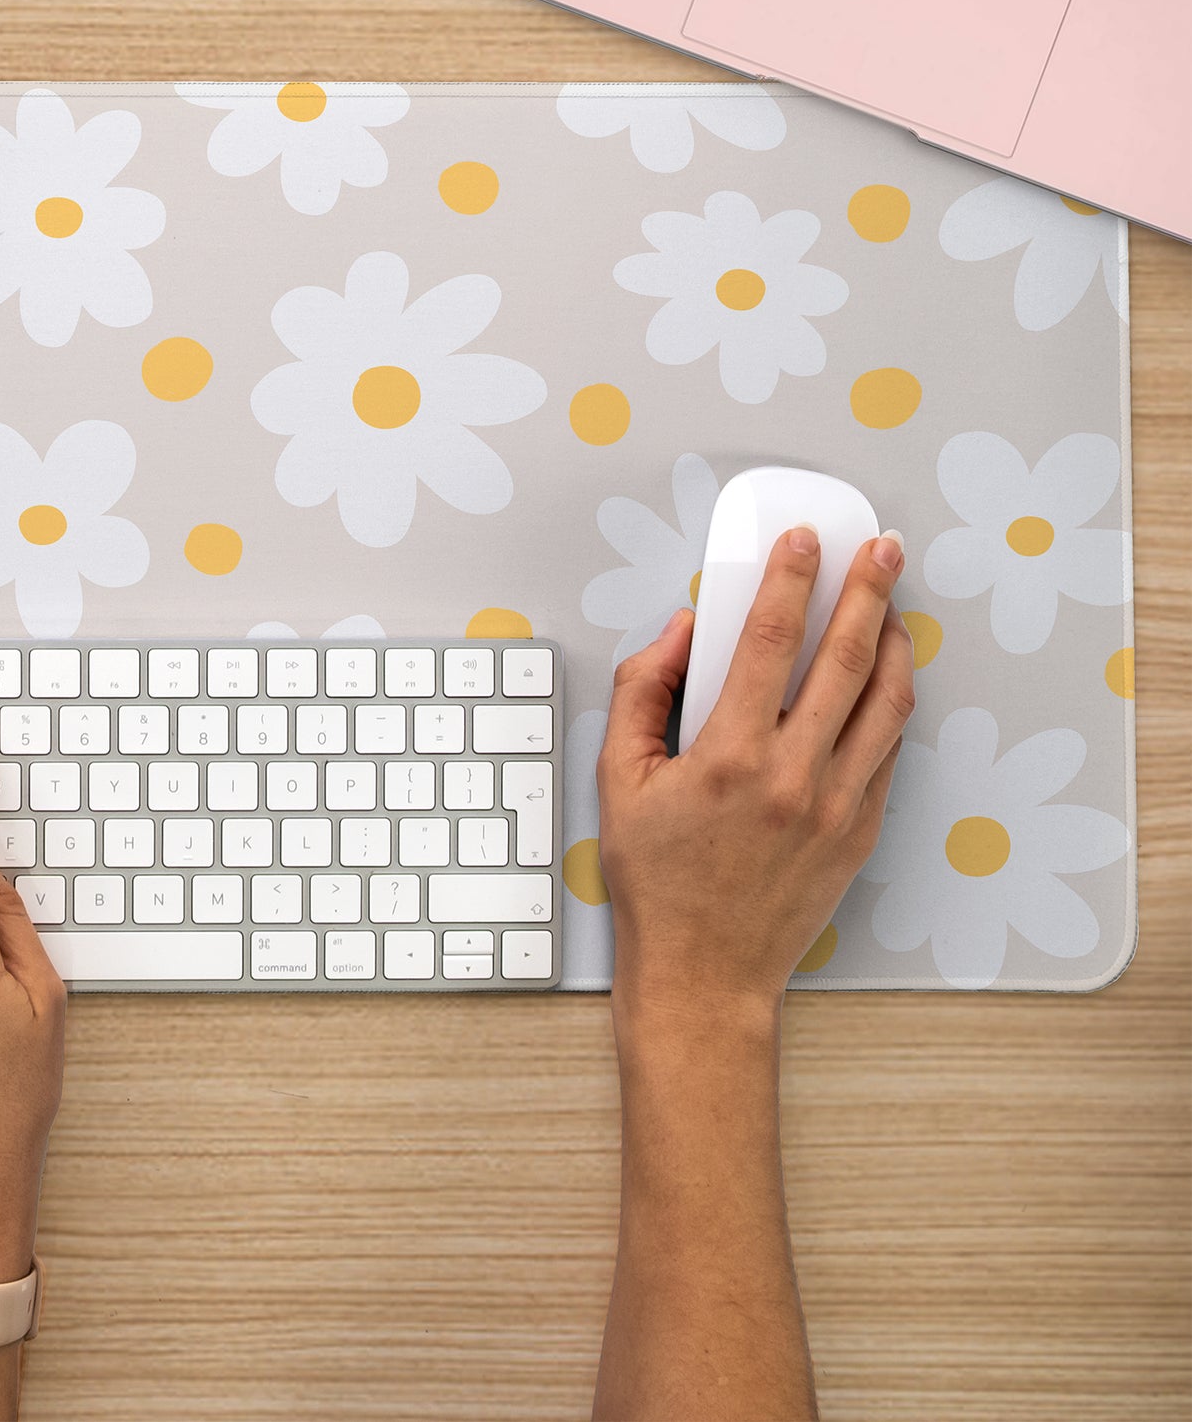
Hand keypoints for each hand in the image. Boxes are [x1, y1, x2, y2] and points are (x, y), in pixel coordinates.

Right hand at [597, 525, 915, 1034]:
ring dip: (896, 642)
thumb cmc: (657, 881)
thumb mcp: (618, 779)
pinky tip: (883, 679)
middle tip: (880, 549)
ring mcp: (837, 805)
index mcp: (729, 756)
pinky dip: (890, 703)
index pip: (770, 639)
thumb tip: (678, 634)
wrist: (704, 973)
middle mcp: (793, 776)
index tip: (802, 541)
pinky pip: (887, 750)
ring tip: (892, 605)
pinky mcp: (860, 831)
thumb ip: (641, 694)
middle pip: (847, 658)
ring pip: (887, 702)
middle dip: (867, 590)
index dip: (790, 578)